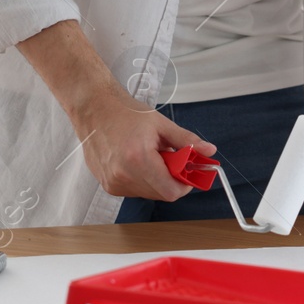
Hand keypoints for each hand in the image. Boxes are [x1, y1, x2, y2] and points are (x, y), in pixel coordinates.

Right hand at [67, 77, 216, 200]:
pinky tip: (137, 161)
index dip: (184, 184)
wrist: (94, 109)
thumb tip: (209, 151)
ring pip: (148, 193)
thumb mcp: (161, 123)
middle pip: (161, 194)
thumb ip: (186, 141)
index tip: (188, 171)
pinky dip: (142, 179)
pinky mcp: (107, 185)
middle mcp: (123, 175)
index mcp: (139, 159)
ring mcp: (113, 183)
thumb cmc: (125, 113)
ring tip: (150, 156)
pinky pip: (134, 190)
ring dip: (156, 180)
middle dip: (171, 179)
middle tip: (171, 159)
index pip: (171, 191)